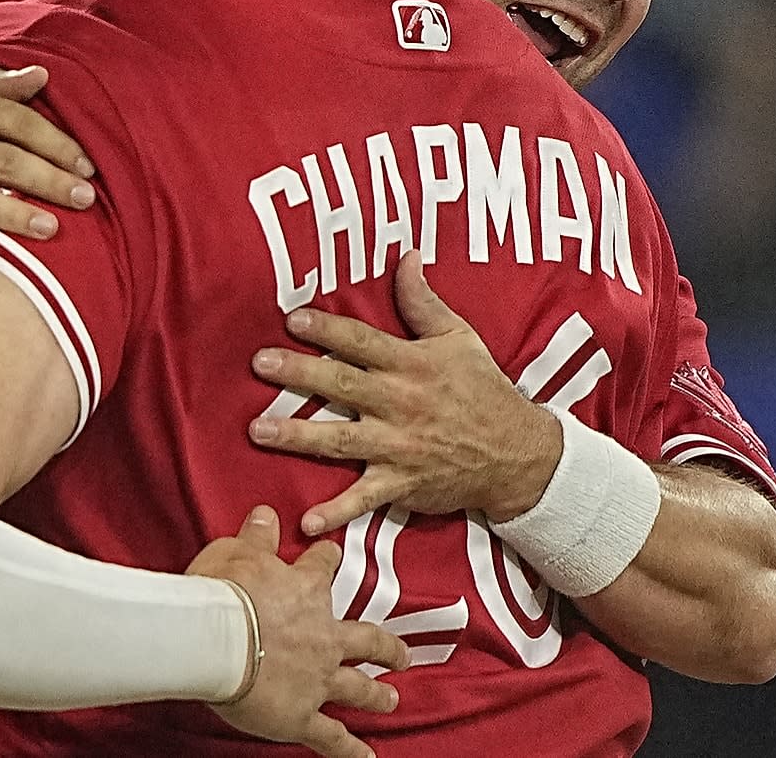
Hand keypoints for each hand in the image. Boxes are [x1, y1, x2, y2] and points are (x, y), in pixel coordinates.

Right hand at [191, 506, 407, 757]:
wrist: (216, 638)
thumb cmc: (221, 593)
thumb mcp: (236, 552)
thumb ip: (256, 536)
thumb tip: (267, 513)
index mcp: (305, 593)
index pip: (322, 568)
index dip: (325, 560)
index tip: (330, 556)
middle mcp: (322, 635)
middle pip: (365, 638)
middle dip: (385, 646)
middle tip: (401, 654)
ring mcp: (317, 678)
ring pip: (357, 687)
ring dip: (376, 695)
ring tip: (390, 700)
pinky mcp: (302, 715)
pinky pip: (332, 737)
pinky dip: (350, 751)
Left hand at [247, 256, 562, 533]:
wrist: (518, 454)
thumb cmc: (483, 390)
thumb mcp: (460, 338)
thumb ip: (424, 300)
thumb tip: (405, 256)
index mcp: (413, 365)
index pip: (363, 341)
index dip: (328, 329)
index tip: (292, 319)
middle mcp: (401, 404)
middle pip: (342, 385)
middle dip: (299, 374)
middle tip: (259, 364)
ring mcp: (399, 447)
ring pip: (340, 440)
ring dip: (297, 436)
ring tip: (257, 429)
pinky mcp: (402, 484)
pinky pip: (364, 499)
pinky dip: (337, 512)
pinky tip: (306, 520)